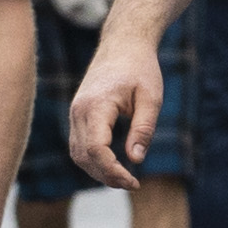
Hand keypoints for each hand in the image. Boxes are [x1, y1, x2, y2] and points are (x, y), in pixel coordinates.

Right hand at [68, 37, 162, 185]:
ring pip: (78, 154)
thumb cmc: (140, 68)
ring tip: (124, 178)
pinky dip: (93, 160)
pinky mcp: (78, 114)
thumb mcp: (151, 98)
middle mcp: (79, 110)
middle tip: (133, 184)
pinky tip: (113, 165)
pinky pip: (79, 145)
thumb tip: (135, 160)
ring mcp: (75, 112)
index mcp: (97, 105)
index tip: (134, 181)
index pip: (96, 148)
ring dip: (98, 171)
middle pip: (84, 156)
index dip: (112, 170)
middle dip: (106, 176)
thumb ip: (143, 129)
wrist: (123, 43)